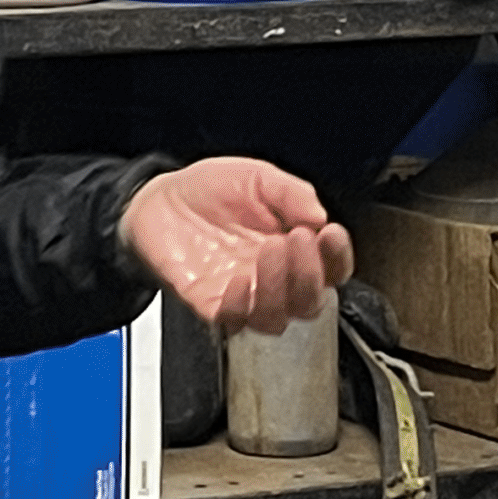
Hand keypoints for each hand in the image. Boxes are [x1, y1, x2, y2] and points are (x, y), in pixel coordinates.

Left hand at [120, 158, 352, 337]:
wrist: (159, 200)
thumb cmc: (210, 191)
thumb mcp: (256, 178)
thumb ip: (290, 192)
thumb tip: (319, 215)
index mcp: (293, 249)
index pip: (331, 269)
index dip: (338, 257)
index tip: (330, 233)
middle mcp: (273, 279)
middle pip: (310, 303)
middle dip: (310, 274)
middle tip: (298, 238)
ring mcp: (242, 295)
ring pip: (275, 320)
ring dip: (279, 290)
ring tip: (269, 248)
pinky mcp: (210, 304)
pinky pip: (233, 321)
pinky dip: (240, 305)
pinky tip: (239, 278)